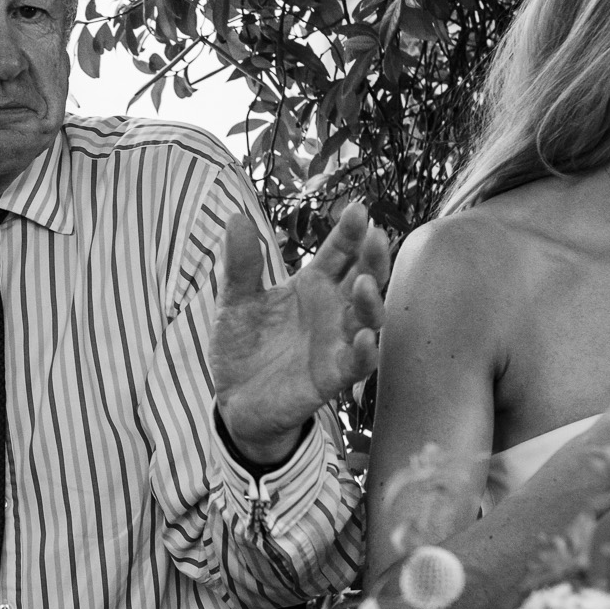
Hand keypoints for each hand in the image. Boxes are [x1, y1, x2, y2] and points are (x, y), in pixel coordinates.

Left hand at [211, 202, 389, 462]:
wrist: (233, 399)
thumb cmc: (242, 346)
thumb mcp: (235, 301)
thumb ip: (241, 265)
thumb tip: (236, 217)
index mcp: (312, 285)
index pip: (338, 252)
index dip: (349, 232)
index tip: (357, 209)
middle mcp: (332, 310)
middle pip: (363, 278)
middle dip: (373, 258)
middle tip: (376, 236)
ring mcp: (336, 342)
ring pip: (367, 319)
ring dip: (371, 302)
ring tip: (366, 283)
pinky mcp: (332, 377)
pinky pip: (356, 363)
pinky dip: (365, 352)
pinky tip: (367, 337)